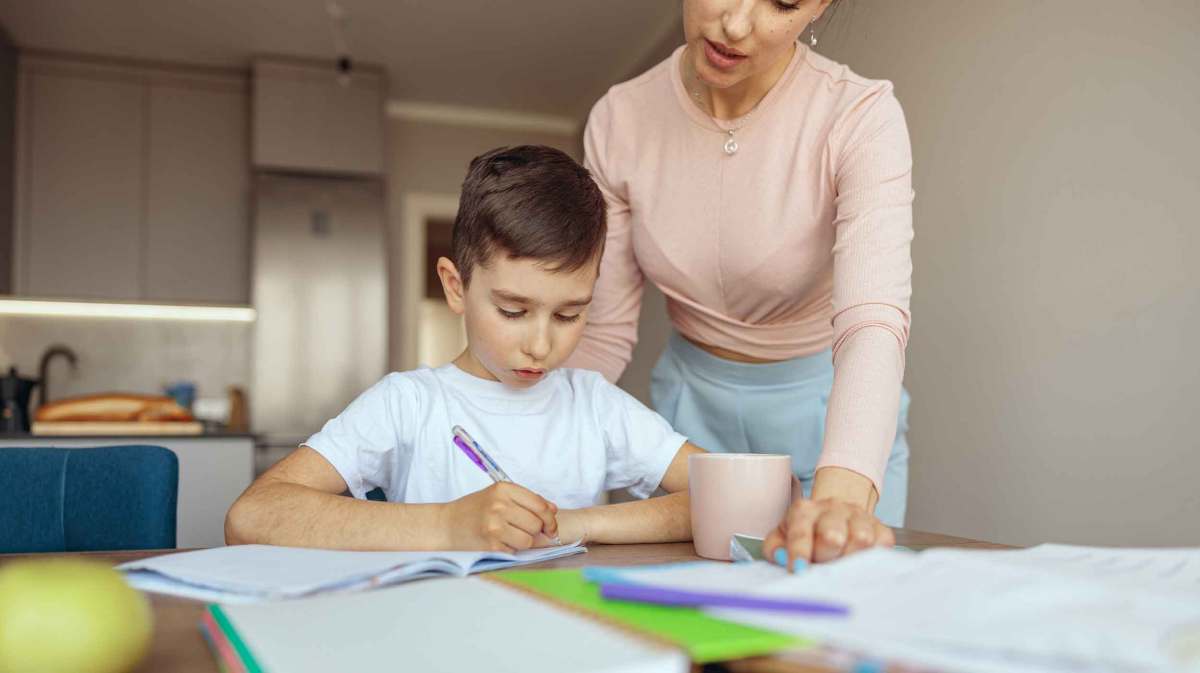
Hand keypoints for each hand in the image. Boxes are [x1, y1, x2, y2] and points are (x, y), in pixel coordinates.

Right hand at [443, 482, 557, 551]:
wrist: (445, 525)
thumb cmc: (473, 510)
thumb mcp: (497, 496)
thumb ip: (526, 500)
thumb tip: (553, 510)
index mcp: (503, 489)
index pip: (540, 505)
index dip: (550, 519)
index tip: (550, 526)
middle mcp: (499, 505)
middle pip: (537, 524)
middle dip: (535, 531)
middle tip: (523, 531)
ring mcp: (494, 526)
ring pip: (529, 540)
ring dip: (523, 542)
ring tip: (509, 537)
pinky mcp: (491, 545)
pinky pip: (515, 551)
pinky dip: (510, 549)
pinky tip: (498, 543)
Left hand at [762, 498, 893, 569]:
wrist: (835, 514)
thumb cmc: (805, 532)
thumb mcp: (781, 537)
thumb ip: (775, 549)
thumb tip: (782, 559)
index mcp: (804, 510)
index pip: (800, 532)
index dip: (799, 553)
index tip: (799, 571)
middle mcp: (832, 508)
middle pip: (833, 534)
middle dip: (826, 558)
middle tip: (822, 569)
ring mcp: (859, 517)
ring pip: (861, 540)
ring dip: (849, 560)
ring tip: (841, 567)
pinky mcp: (881, 529)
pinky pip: (882, 547)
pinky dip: (872, 560)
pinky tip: (860, 564)